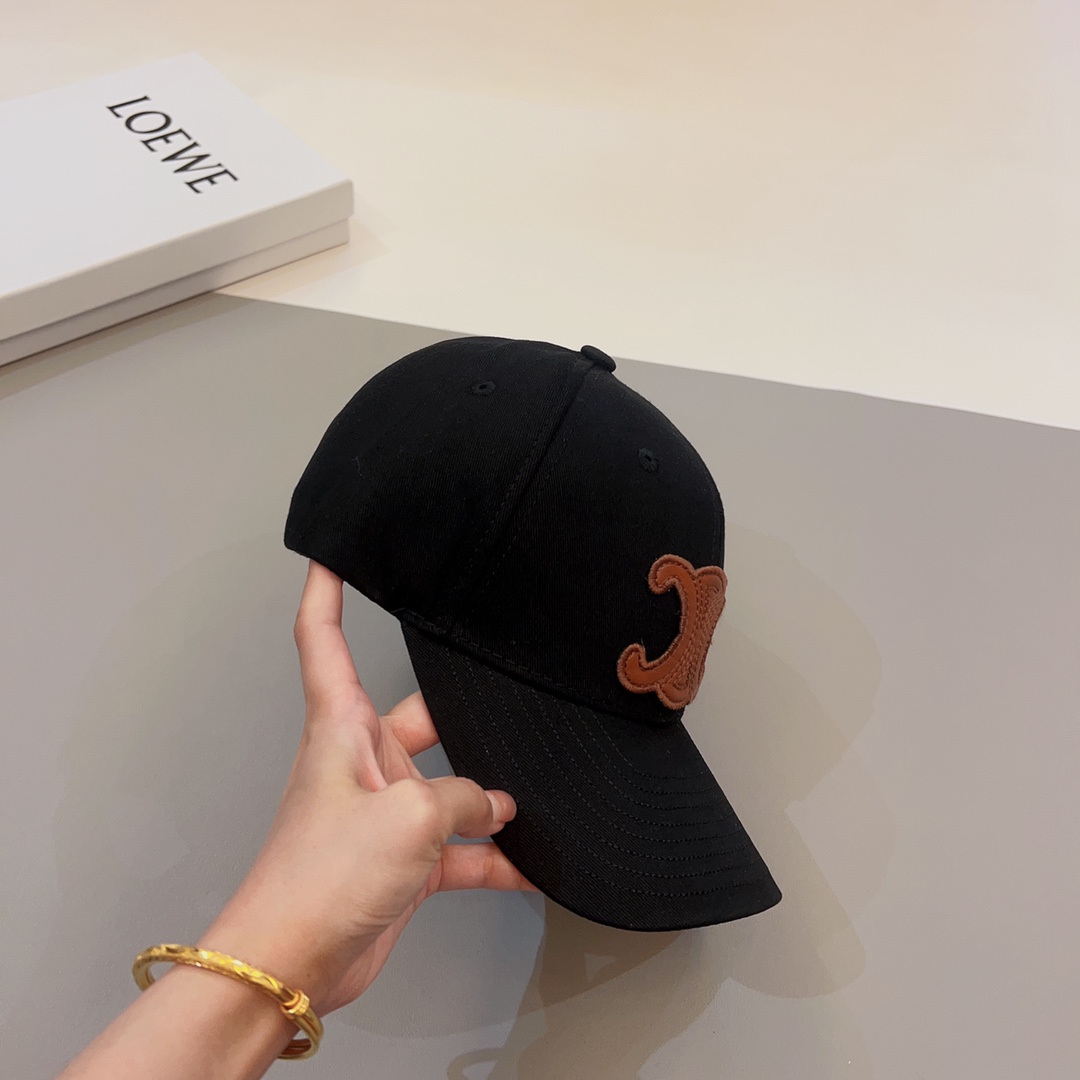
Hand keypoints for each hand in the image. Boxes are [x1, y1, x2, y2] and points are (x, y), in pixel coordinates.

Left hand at [200, 560, 536, 1013]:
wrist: (294, 963)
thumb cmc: (321, 877)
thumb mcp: (410, 817)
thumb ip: (466, 799)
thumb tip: (498, 806)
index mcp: (342, 727)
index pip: (324, 637)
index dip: (327, 590)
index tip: (333, 551)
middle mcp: (363, 760)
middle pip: (418, 714)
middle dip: (461, 712)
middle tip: (505, 693)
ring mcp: (385, 811)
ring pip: (449, 785)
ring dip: (488, 798)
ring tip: (534, 797)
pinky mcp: (401, 859)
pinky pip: (459, 848)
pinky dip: (491, 857)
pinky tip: (528, 865)